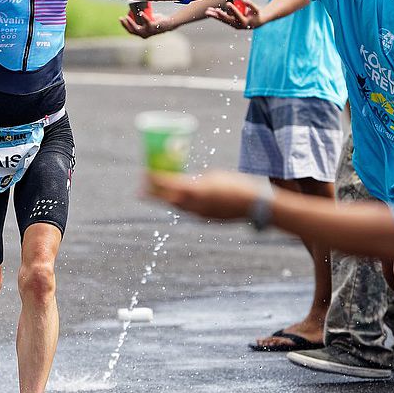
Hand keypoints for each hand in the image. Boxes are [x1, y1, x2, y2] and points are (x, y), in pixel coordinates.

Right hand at [119, 11, 165, 38]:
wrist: (168, 23)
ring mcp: (148, 32)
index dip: (124, 25)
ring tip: (127, 17)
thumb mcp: (148, 19)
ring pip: (137, 29)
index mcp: (141, 33)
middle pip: (131, 30)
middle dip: (125, 24)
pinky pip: (147, 22)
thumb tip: (135, 10)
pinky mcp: (153, 27)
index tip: (121, 18)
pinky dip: (144, 18)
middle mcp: (144, 35)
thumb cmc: (157, 21)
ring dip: (131, 23)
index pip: (130, 30)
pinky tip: (141, 13)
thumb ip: (142, 18)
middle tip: (122, 17)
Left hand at [144, 170, 261, 220]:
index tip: (144, 173)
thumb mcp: (212, 176)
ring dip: (165, 200)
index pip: (168, 183)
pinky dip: (180, 205)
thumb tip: (186, 181)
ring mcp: (199, 214)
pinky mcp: (206, 219)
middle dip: (153, 194)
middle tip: (140, 191)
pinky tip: (178, 201)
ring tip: (155, 196)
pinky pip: (188, 211)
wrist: (253, 204)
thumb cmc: (235, 184)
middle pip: (167, 199)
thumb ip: (196, 180)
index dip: (155, 179)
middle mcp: (194, 204)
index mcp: (195, 189)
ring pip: (176, 207)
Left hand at [205, 0, 261, 29]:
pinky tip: (211, 11)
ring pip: (223, 20)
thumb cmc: (257, 14)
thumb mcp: (256, 8)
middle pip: (227, 19)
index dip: (233, 9)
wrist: (257, 21)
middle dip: (220, 15)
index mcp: (245, 22)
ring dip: (215, 16)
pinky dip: (217, 15)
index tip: (228, 3)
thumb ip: (249, 3)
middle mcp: (238, 25)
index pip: (238, 15)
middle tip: (214, 10)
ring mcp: (234, 24)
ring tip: (207, 12)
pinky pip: (223, 19)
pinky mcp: (231, 23)